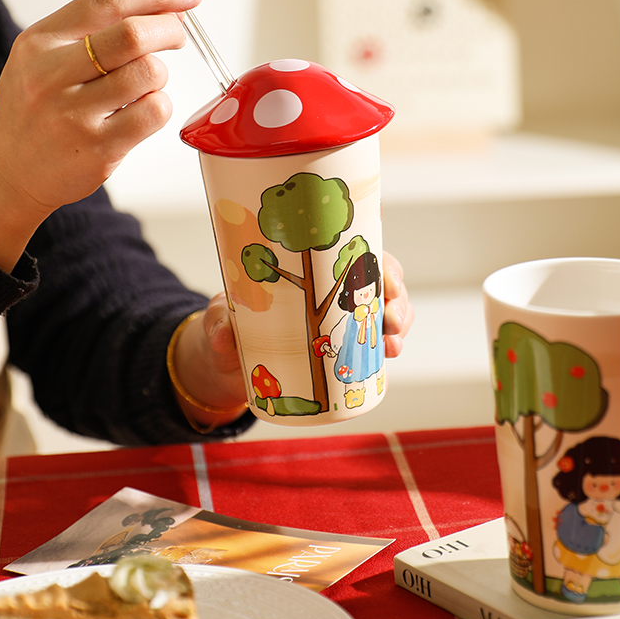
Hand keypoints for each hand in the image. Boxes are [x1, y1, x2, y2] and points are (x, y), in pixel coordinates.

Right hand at [0, 0, 200, 271]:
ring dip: (160, 74)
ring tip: (144, 85)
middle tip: (176, 36)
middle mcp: (53, 75)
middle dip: (169, 30)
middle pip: (133, 35)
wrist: (9, 169)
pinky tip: (142, 111)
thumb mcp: (44, 58)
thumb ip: (95, 31)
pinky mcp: (100, 148)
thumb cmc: (37, 110)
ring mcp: (75, 114)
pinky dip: (160, 106)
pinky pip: (155, 112)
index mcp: (40, 41)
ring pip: (150, 73)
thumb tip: (165, 9)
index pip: (107, 2)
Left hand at [171, 251, 414, 428]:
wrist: (227, 364)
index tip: (387, 278)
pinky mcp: (342, 345)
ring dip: (399, 324)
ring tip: (392, 345)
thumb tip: (224, 334)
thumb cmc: (229, 325)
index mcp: (309, 268)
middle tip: (390, 321)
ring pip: (385, 311)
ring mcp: (341, 317)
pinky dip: (389, 345)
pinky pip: (376, 340)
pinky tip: (390, 355)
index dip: (380, 263)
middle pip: (381, 282)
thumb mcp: (221, 318)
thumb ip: (220, 322)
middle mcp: (332, 287)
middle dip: (396, 299)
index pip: (356, 254)